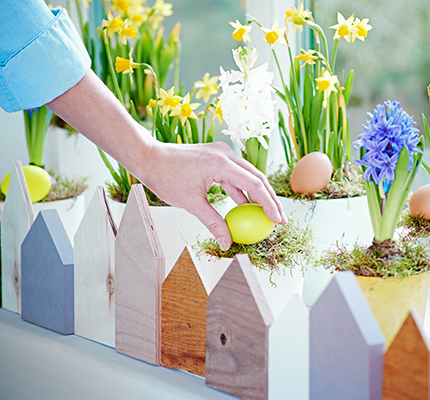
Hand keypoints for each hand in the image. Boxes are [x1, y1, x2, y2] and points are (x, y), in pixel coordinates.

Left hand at [46, 70, 285, 250]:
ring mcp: (222, 153)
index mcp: (222, 163)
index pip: (255, 185)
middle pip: (258, 178)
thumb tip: (227, 243)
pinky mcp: (217, 156)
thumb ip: (213, 222)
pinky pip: (236, 174)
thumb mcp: (191, 203)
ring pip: (249, 175)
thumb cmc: (165, 177)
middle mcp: (226, 154)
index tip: (278, 220)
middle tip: (279, 220)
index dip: (269, 204)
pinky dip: (242, 190)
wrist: (148, 156)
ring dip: (258, 195)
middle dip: (270, 200)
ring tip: (266, 215)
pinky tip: (244, 206)